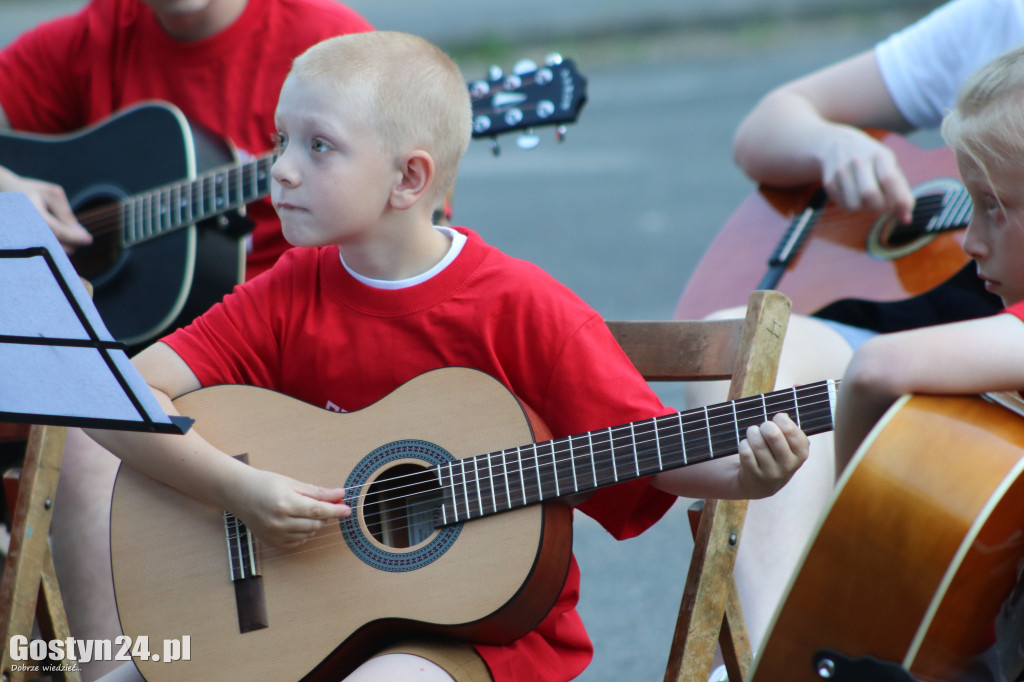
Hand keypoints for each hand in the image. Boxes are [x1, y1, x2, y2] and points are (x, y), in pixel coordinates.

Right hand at [0, 166, 91, 251]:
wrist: (3, 190)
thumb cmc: (31, 190)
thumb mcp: (52, 195)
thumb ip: (66, 214)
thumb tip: (80, 235)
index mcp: (31, 212)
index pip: (57, 231)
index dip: (74, 237)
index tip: (89, 240)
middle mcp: (22, 226)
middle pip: (52, 245)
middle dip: (70, 244)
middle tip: (83, 238)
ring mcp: (19, 235)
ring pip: (47, 251)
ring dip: (63, 247)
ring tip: (70, 236)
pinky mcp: (20, 241)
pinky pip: (41, 250)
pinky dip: (54, 248)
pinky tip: (62, 240)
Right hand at [230, 468, 350, 548]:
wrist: (239, 493)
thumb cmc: (266, 484)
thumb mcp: (293, 483)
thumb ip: (317, 492)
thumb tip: (340, 494)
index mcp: (286, 504)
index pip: (319, 510)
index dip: (336, 510)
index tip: (348, 509)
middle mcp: (280, 522)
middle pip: (315, 524)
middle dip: (325, 515)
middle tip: (326, 505)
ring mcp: (274, 534)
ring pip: (308, 534)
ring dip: (314, 524)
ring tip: (305, 510)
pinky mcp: (271, 542)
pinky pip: (297, 542)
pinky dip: (303, 533)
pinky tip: (297, 522)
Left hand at [736, 412, 809, 497]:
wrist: (762, 484)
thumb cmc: (776, 455)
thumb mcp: (790, 445)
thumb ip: (790, 429)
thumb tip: (782, 416)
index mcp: (801, 453)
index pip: (790, 430)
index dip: (780, 419)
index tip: (776, 420)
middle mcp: (788, 464)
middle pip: (773, 435)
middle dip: (765, 425)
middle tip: (763, 427)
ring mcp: (771, 472)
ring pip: (757, 443)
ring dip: (752, 433)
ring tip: (753, 432)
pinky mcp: (754, 474)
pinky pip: (746, 452)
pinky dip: (744, 444)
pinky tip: (746, 444)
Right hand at [820, 128, 914, 223]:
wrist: (836, 144)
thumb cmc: (871, 161)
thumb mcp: (889, 166)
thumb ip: (901, 191)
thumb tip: (906, 219)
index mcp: (879, 155)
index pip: (889, 179)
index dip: (898, 200)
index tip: (904, 213)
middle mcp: (858, 160)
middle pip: (869, 194)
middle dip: (880, 207)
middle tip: (885, 206)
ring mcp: (841, 171)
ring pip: (855, 205)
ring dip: (866, 209)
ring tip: (869, 200)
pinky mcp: (829, 182)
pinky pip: (844, 205)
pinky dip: (854, 206)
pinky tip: (856, 196)